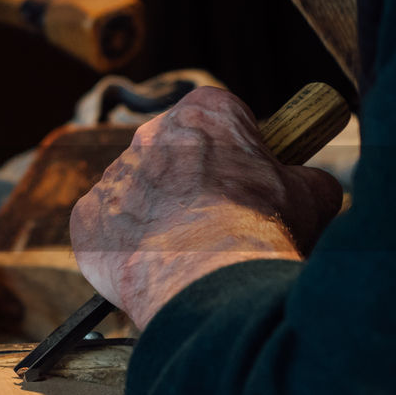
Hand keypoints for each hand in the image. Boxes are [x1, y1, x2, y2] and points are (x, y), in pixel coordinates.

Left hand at [71, 87, 341, 328]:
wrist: (210, 280)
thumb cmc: (262, 232)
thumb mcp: (310, 195)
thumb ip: (303, 177)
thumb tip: (308, 185)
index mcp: (206, 113)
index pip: (218, 117)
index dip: (235, 149)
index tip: (245, 177)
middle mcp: (150, 134)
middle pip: (171, 152)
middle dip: (189, 182)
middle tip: (213, 221)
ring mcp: (112, 176)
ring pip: (135, 191)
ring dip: (155, 215)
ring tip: (185, 252)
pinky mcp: (85, 218)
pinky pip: (104, 228)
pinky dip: (123, 247)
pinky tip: (152, 266)